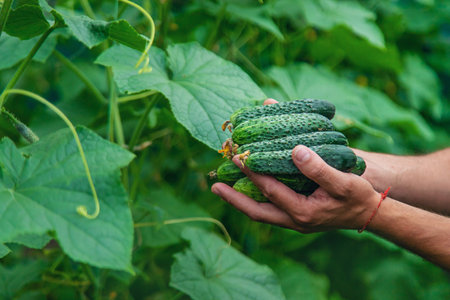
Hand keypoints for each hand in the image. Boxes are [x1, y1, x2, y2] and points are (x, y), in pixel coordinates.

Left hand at [211, 98, 380, 232]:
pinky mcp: (295, 217)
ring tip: (223, 187)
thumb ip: (319, 168)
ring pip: (261, 212)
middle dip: (233, 199)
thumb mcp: (343, 181)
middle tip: (214, 185)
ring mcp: (293, 221)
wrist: (368, 214)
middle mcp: (294, 220)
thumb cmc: (358, 196)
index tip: (238, 157)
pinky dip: (255, 199)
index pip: (270, 191)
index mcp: (303, 212)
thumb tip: (295, 151)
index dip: (253, 174)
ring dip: (240, 201)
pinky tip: (247, 188)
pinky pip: (269, 210)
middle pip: (256, 211)